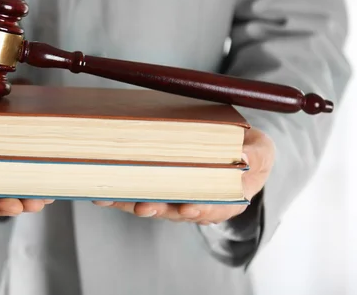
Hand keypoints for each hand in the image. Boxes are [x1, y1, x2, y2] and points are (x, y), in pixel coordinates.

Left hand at [92, 127, 273, 224]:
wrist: (235, 150)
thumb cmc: (247, 151)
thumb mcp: (260, 150)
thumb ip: (255, 154)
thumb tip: (244, 158)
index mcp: (225, 200)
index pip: (210, 209)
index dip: (199, 210)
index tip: (188, 208)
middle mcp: (197, 205)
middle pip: (174, 211)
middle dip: (157, 209)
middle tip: (144, 206)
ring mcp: (174, 200)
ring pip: (151, 205)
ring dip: (129, 203)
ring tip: (110, 197)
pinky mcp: (156, 190)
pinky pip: (137, 195)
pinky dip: (120, 194)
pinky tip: (101, 191)